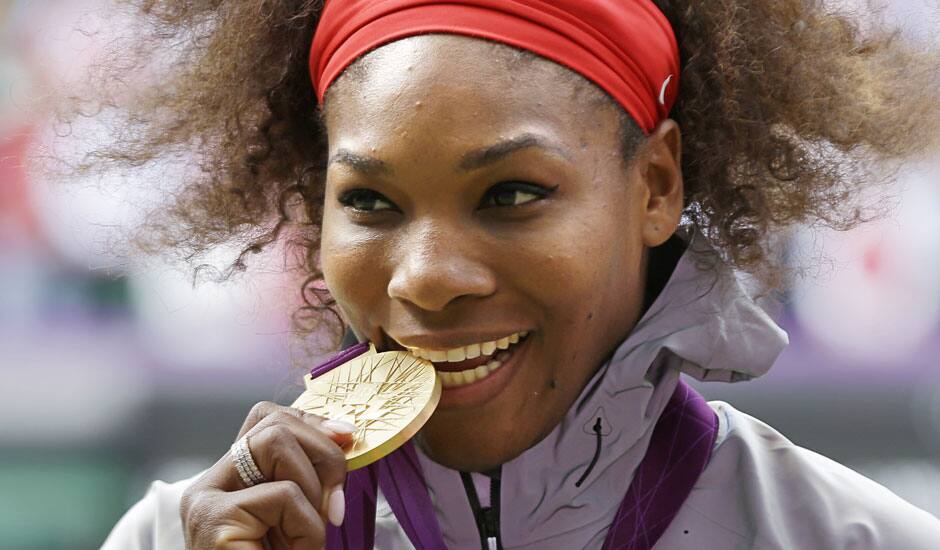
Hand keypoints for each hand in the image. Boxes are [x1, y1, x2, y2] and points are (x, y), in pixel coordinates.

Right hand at [179, 401, 355, 548]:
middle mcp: (208, 484)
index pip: (265, 417)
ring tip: (307, 537)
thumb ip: (311, 478)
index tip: (347, 438)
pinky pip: (283, 494)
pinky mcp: (212, 520)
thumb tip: (345, 433)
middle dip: (322, 453)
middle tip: (335, 503)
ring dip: (313, 490)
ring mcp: (204, 500)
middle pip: (273, 422)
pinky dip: (306, 526)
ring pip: (276, 442)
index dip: (311, 421)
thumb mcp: (301, 517)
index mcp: (229, 480)